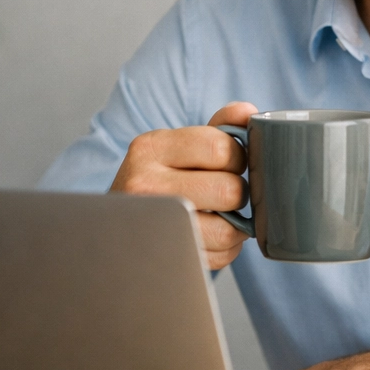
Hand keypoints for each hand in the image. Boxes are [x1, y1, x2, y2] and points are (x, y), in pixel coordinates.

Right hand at [110, 101, 257, 270]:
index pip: (220, 147)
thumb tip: (249, 112)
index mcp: (151, 146)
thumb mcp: (181, 145)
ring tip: (220, 215)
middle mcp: (144, 184)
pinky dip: (225, 248)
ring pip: (227, 230)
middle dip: (238, 192)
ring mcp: (152, 225)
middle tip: (225, 192)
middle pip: (229, 189)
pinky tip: (209, 235)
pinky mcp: (165, 256)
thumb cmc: (162, 178)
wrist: (120, 225)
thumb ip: (220, 126)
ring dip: (235, 225)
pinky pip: (220, 256)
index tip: (230, 163)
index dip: (237, 157)